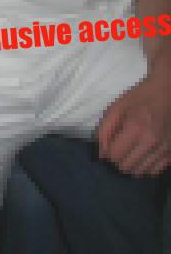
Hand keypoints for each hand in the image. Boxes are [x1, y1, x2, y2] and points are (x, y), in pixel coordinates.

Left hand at [97, 62, 170, 176]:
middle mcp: (152, 142)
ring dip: (131, 166)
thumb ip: (105, 130)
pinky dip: (145, 168)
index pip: (115, 155)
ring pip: (141, 171)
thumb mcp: (116, 107)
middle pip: (127, 167)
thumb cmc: (139, 98)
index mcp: (135, 128)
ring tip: (129, 153)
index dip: (107, 154)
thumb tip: (101, 152)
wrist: (167, 93)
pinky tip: (142, 157)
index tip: (107, 147)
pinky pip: (156, 170)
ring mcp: (164, 149)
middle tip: (118, 150)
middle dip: (117, 160)